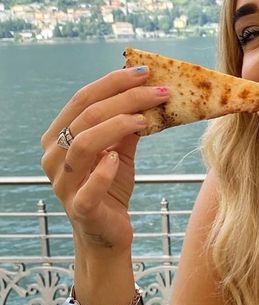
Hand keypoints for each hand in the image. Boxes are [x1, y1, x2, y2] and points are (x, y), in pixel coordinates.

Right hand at [40, 66, 170, 255]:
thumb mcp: (120, 152)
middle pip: (86, 116)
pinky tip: (117, 160)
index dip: (113, 82)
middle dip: (125, 99)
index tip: (144, 72)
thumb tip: (148, 94)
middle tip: (158, 91)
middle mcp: (54, 157)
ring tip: (145, 119)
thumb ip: (127, 126)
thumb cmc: (111, 188)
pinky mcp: (80, 208)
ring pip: (84, 144)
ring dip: (117, 126)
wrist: (108, 232)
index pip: (83, 99)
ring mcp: (63, 183)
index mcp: (59, 137)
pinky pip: (88, 188)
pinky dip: (103, 172)